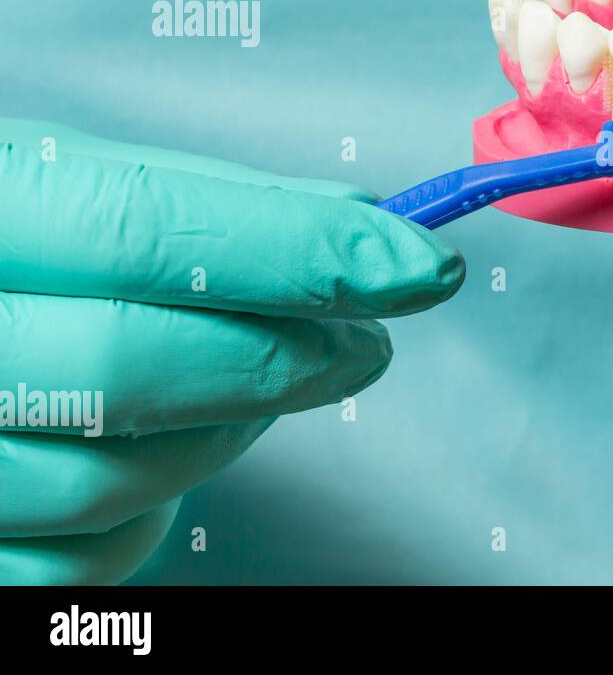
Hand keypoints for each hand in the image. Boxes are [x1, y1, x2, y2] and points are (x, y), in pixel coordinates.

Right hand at [0, 122, 463, 582]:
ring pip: (112, 478)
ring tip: (261, 383)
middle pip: (128, 365)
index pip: (140, 226)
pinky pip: (79, 567)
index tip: (421, 262)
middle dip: (284, 356)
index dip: (297, 249)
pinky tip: (162, 453)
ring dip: (228, 434)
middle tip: (371, 337)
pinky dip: (153, 514)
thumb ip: (201, 205)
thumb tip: (362, 219)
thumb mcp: (52, 185)